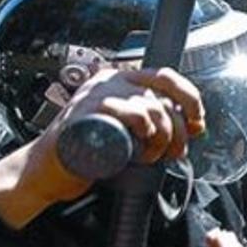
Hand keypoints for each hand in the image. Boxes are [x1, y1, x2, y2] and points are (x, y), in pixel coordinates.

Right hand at [0, 68, 204, 229]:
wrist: (49, 170)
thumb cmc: (91, 152)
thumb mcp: (134, 135)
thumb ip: (161, 125)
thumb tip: (197, 125)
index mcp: (122, 80)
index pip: (166, 76)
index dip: (189, 98)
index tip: (196, 121)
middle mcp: (110, 81)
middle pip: (163, 93)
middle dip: (177, 128)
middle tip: (172, 152)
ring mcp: (96, 95)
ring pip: (151, 108)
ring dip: (160, 139)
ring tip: (148, 157)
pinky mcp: (86, 113)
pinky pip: (129, 114)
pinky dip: (143, 130)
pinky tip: (137, 147)